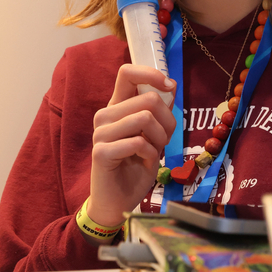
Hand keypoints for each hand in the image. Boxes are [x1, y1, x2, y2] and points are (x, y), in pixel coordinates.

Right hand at [85, 65, 176, 227]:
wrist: (118, 199)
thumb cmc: (137, 164)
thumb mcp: (154, 134)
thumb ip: (158, 111)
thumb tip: (170, 86)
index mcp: (117, 106)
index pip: (127, 73)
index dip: (151, 74)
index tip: (169, 86)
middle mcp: (106, 115)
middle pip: (148, 99)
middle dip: (167, 121)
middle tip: (163, 140)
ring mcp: (101, 133)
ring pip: (145, 118)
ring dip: (160, 138)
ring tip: (153, 151)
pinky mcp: (101, 152)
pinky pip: (138, 142)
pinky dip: (151, 154)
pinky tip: (145, 162)